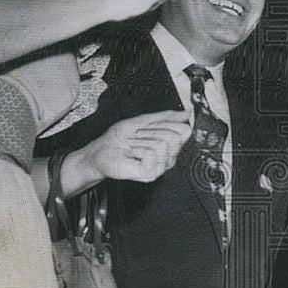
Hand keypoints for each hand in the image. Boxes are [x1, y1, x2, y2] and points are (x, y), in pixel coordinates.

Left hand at [66, 110, 191, 191]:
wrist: (100, 153)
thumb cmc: (118, 139)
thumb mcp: (142, 121)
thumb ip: (165, 116)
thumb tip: (186, 113)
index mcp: (168, 144)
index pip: (183, 130)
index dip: (166, 124)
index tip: (149, 126)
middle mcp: (168, 156)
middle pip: (174, 136)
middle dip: (151, 132)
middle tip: (137, 137)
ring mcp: (160, 166)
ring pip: (162, 144)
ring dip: (141, 141)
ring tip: (132, 146)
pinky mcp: (151, 173)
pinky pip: (151, 153)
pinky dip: (137, 150)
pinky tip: (131, 154)